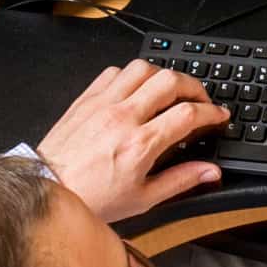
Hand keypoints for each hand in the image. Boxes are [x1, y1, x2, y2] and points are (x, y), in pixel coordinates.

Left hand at [36, 61, 230, 223]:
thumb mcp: (143, 199)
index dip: (211, 112)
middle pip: (170, 81)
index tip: (218, 116)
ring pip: (143, 67)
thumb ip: (181, 180)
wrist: (48, 190)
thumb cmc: (91, 198)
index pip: (188, 114)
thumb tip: (210, 172)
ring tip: (170, 90)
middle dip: (194, 86)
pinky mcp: (86, 99)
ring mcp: (103, 104)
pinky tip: (137, 88)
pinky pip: (114, 71)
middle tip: (200, 100)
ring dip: (163, 75)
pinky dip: (132, 75)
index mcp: (140, 144)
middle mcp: (123, 117)